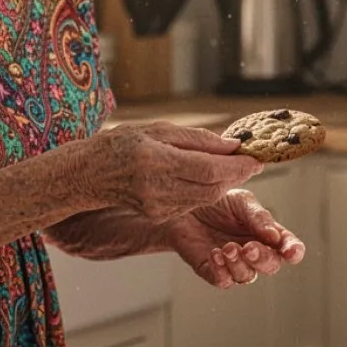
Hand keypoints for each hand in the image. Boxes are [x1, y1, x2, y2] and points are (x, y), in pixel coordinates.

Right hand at [87, 122, 263, 221]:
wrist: (89, 175)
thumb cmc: (121, 144)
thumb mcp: (158, 129)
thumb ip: (196, 140)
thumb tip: (231, 146)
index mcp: (157, 161)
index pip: (210, 168)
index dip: (238, 166)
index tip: (256, 158)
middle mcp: (159, 188)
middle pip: (213, 187)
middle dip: (237, 175)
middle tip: (251, 162)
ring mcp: (159, 206)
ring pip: (207, 198)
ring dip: (225, 183)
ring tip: (234, 167)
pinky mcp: (160, 216)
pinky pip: (194, 204)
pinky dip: (207, 191)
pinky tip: (211, 178)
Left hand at [165, 188, 304, 288]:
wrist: (182, 205)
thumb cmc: (215, 201)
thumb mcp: (241, 201)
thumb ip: (259, 217)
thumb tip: (275, 237)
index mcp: (266, 232)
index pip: (288, 246)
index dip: (293, 251)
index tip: (290, 252)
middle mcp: (252, 251)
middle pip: (270, 266)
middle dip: (262, 259)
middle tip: (249, 247)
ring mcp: (233, 263)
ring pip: (247, 277)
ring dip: (239, 265)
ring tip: (227, 247)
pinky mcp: (212, 270)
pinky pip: (223, 281)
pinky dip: (221, 271)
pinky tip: (214, 254)